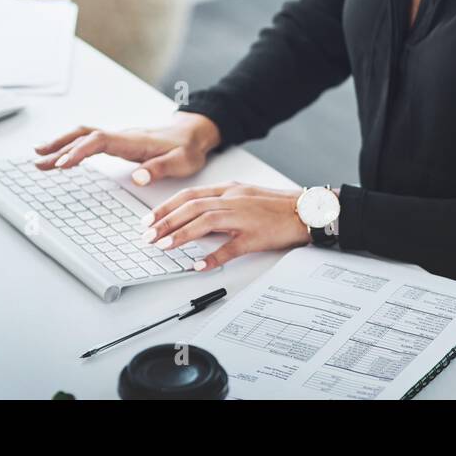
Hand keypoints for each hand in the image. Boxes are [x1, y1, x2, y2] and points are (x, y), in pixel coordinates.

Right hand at [33, 111, 221, 185]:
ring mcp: (118, 138)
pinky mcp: (118, 143)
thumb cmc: (188, 148)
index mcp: (134, 140)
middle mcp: (122, 136)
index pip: (100, 141)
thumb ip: (160, 168)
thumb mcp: (182, 161)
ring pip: (83, 136)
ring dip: (60, 145)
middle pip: (84, 135)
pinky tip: (60, 156)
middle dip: (60, 147)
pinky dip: (71, 146)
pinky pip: (89, 141)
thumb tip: (139, 177)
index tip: (63, 164)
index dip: (80, 151)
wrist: (193, 133)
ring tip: (38, 158)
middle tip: (38, 161)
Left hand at [140, 183, 311, 271]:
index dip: (166, 207)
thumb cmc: (278, 206)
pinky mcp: (256, 236)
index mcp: (230, 189)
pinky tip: (198, 266)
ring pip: (206, 222)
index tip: (149, 219)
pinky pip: (231, 248)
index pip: (190, 195)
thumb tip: (196, 218)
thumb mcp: (245, 197)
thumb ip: (221, 204)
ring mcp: (244, 217)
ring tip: (163, 246)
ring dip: (181, 235)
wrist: (308, 211)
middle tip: (147, 235)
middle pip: (192, 207)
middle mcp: (234, 199)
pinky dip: (213, 257)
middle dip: (166, 221)